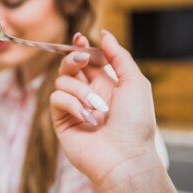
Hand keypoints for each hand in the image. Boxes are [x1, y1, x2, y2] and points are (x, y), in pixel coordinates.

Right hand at [50, 31, 158, 191]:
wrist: (124, 157)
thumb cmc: (135, 123)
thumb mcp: (135, 83)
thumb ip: (119, 56)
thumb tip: (105, 35)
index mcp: (107, 85)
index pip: (88, 60)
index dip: (81, 47)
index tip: (80, 38)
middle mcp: (88, 94)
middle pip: (70, 66)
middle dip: (73, 59)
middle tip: (82, 60)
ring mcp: (73, 107)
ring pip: (62, 80)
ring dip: (81, 91)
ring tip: (98, 110)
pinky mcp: (61, 120)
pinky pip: (56, 98)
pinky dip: (72, 105)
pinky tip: (87, 119)